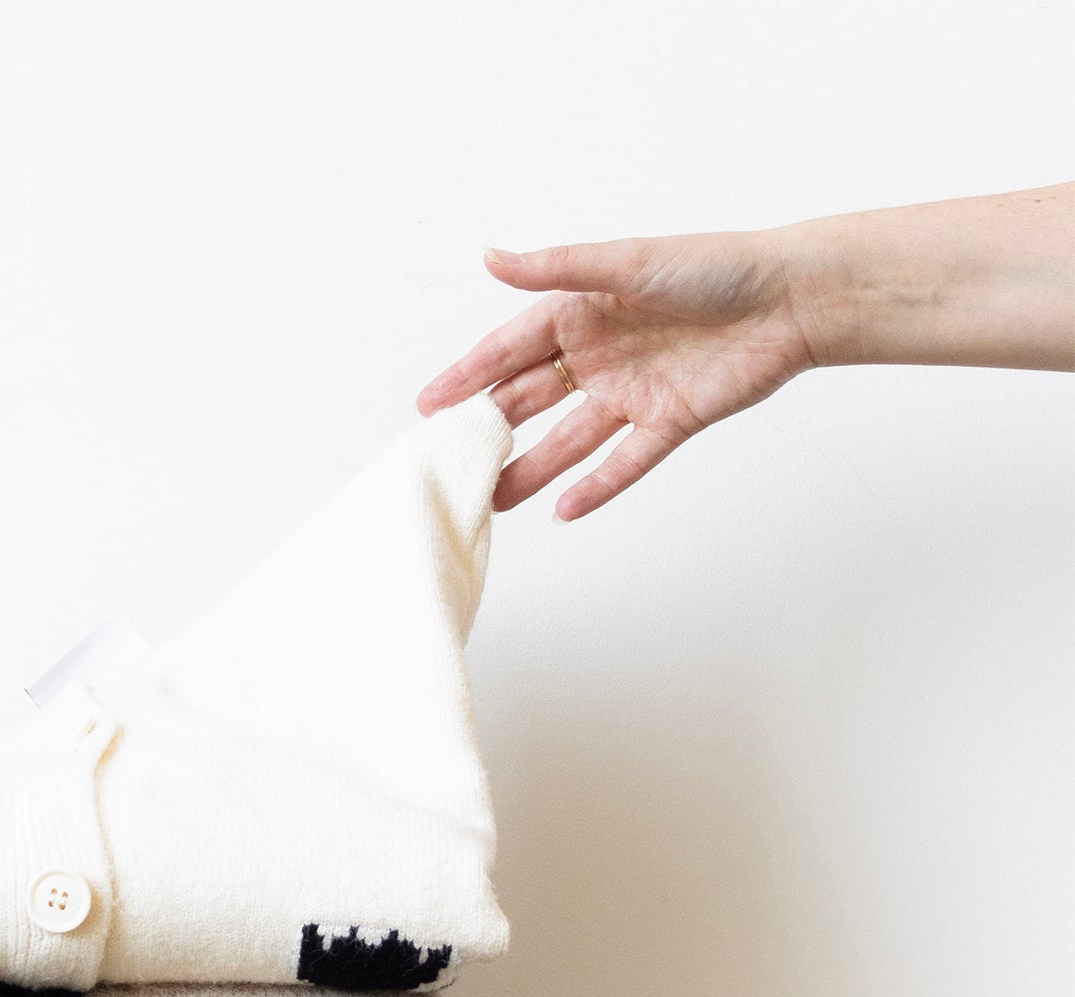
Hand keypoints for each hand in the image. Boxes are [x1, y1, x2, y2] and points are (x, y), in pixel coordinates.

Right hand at [419, 232, 816, 518]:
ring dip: (530, 470)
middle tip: (449, 464)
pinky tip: (562, 510)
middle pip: (530, 401)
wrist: (795, 298)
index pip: (510, 351)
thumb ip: (557, 269)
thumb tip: (491, 258)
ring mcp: (632, 392)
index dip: (468, 377)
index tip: (428, 406)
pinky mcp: (669, 421)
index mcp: (583, 312)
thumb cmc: (717, 267)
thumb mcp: (627, 262)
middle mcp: (600, 355)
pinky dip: (595, 487)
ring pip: (568, 441)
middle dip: (489, 432)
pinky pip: (623, 462)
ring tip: (493, 501)